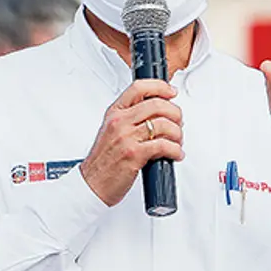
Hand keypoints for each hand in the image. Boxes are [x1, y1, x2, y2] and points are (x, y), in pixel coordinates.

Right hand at [81, 79, 183, 205]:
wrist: (92, 184)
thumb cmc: (103, 161)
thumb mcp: (112, 131)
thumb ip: (131, 119)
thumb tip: (158, 113)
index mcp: (115, 113)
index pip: (138, 88)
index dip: (160, 87)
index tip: (171, 92)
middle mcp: (120, 122)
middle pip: (157, 104)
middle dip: (175, 113)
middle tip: (178, 123)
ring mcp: (126, 137)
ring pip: (164, 124)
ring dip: (178, 134)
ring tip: (177, 142)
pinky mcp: (134, 154)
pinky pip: (164, 145)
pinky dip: (175, 150)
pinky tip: (175, 154)